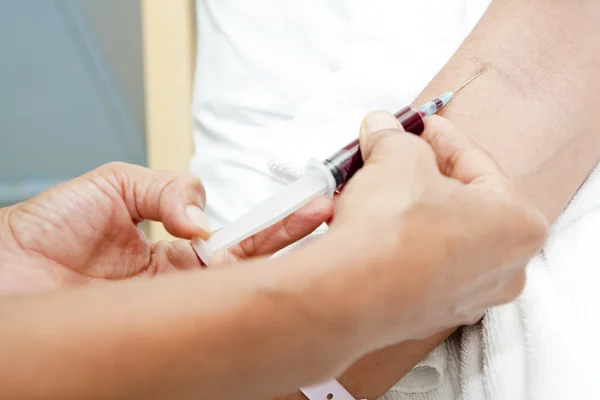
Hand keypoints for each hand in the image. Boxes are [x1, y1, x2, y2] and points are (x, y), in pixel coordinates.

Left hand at [0, 162, 332, 293]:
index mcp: (175, 248)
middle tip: (330, 222)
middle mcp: (182, 281)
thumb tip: (202, 217)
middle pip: (251, 264)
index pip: (240, 233)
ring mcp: (175, 307)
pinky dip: (238, 304)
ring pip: (236, 292)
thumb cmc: (42, 234)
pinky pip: (206, 317)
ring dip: (276, 270)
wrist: (3, 273)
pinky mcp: (161, 328)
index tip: (310, 205)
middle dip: (293, 241)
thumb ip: (164, 188)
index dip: (277, 220)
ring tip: (317, 248)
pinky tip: (267, 288)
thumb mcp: (111, 187)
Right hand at [330, 111, 547, 343]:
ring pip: (438, 235)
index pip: (476, 163)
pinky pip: (419, 263)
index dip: (440, 136)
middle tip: (394, 153)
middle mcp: (505, 268)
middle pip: (459, 202)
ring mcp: (469, 297)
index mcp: (518, 224)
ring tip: (373, 185)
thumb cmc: (392, 224)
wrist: (350, 294)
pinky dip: (398, 240)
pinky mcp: (432, 314)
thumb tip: (382, 126)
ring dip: (406, 206)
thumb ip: (395, 136)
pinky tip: (369, 222)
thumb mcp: (398, 158)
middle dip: (421, 173)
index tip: (416, 124)